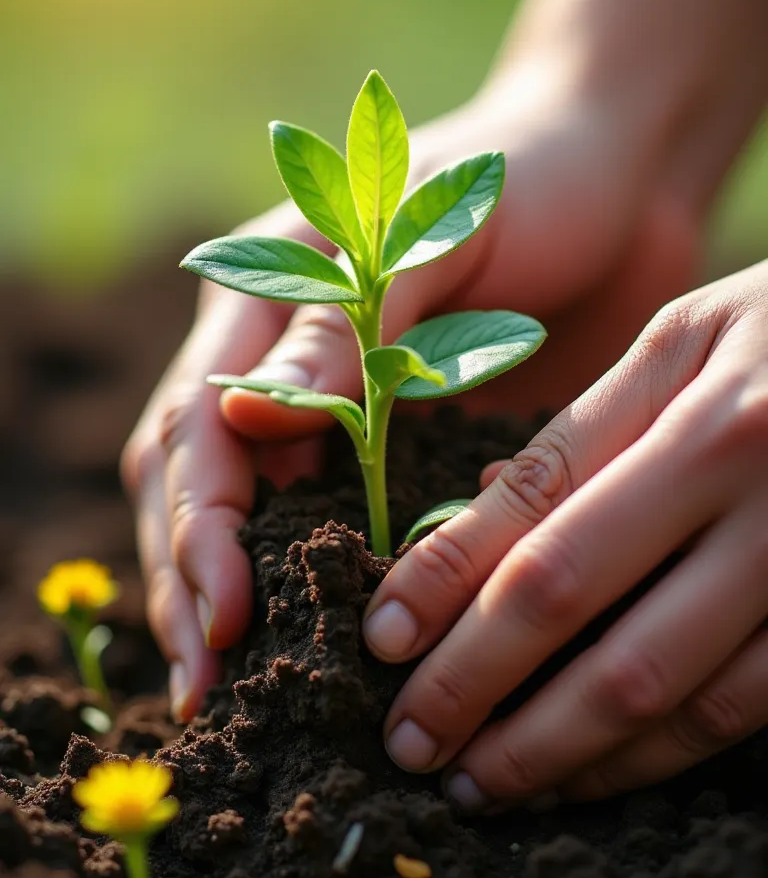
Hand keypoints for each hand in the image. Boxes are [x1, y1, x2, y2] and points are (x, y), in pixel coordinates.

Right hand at [122, 59, 695, 722]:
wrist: (615, 181)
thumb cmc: (524, 179)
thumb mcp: (432, 234)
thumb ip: (344, 322)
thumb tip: (241, 414)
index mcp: (263, 297)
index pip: (195, 429)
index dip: (200, 529)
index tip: (225, 618)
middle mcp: (276, 362)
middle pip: (195, 488)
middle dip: (191, 588)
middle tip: (204, 691)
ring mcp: (328, 411)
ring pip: (248, 518)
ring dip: (230, 603)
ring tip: (231, 698)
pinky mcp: (390, 449)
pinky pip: (333, 527)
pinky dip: (313, 592)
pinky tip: (315, 657)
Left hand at [364, 261, 767, 807]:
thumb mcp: (691, 336)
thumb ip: (590, 428)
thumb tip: (476, 519)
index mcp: (692, 382)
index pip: (532, 498)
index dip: (441, 577)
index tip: (379, 640)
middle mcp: (745, 465)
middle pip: (570, 594)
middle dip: (470, 680)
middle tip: (406, 743)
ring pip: (653, 678)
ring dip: (549, 747)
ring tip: (476, 785)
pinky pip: (735, 710)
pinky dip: (648, 758)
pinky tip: (585, 778)